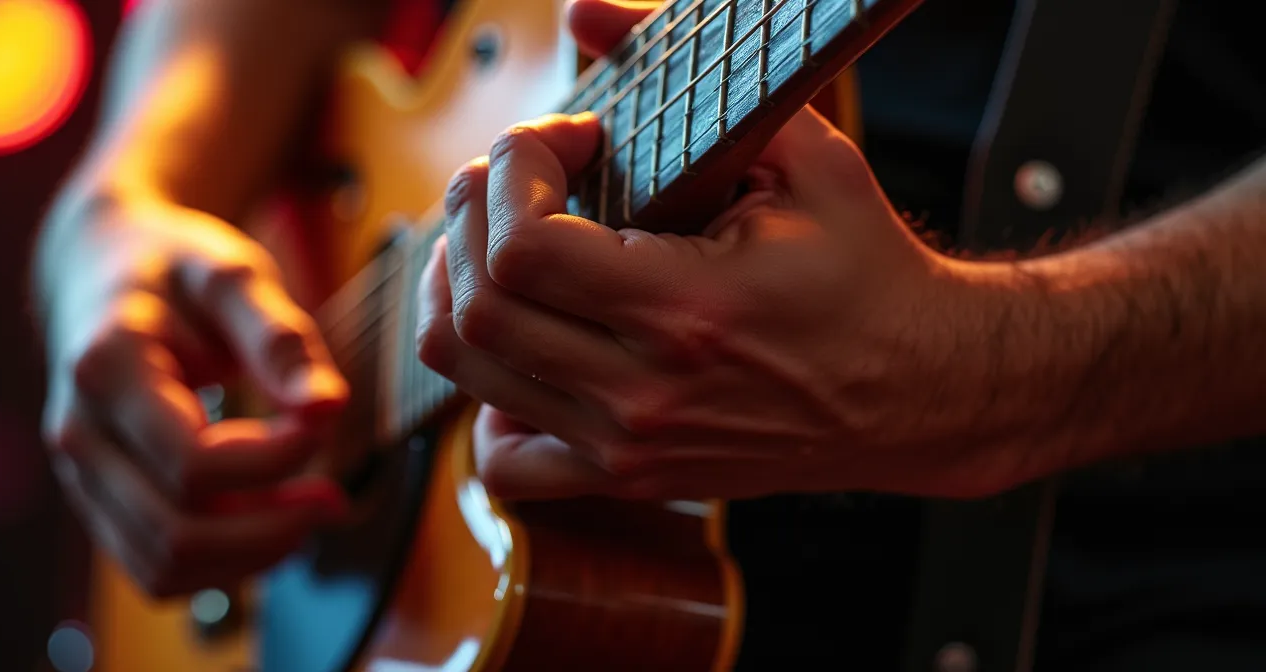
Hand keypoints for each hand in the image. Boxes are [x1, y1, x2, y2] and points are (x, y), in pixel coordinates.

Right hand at [38, 198, 349, 596]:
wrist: (101, 272)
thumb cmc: (175, 269)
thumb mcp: (232, 274)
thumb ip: (280, 338)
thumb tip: (330, 407)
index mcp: (108, 369)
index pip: (194, 461)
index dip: (275, 459)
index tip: (324, 424)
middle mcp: (79, 434)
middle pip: (175, 532)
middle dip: (271, 528)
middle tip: (333, 496)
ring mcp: (81, 476)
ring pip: (162, 566)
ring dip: (250, 556)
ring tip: (308, 511)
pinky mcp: (99, 501)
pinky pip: (154, 569)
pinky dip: (221, 566)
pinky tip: (270, 525)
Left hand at [416, 0, 1037, 500]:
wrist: (916, 391)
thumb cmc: (865, 273)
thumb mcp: (805, 158)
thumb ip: (693, 79)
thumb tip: (586, 10)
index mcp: (689, 311)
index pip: (524, 247)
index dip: (516, 170)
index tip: (567, 140)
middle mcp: (645, 392)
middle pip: (478, 306)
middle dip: (472, 212)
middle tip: (517, 177)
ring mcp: (629, 446)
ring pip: (469, 371)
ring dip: (462, 285)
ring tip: (505, 241)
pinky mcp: (629, 477)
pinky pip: (506, 462)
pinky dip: (487, 399)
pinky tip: (525, 346)